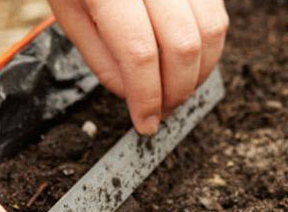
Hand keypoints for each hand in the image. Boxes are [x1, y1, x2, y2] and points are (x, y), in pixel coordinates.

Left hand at [48, 0, 228, 134]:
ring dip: (198, 73)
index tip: (145, 123)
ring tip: (173, 90)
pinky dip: (206, 48)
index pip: (140, 53)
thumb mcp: (70, 13)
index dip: (147, 97)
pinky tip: (185, 62)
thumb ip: (102, 57)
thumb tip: (136, 95)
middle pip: (185, 44)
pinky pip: (217, 14)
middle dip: (176, 91)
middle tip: (161, 111)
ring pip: (212, 29)